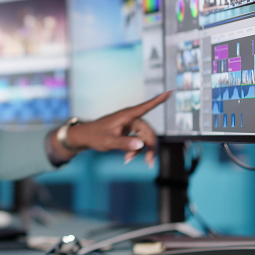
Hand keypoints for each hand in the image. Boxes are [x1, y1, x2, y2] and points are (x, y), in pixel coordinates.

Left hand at [54, 91, 170, 166]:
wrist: (85, 137)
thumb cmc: (95, 136)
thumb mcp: (108, 142)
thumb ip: (124, 143)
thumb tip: (140, 145)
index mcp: (126, 116)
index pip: (145, 107)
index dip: (158, 100)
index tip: (170, 91)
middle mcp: (130, 118)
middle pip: (148, 131)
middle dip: (150, 147)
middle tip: (149, 162)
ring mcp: (130, 124)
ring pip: (145, 137)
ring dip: (141, 150)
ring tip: (128, 160)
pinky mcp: (129, 130)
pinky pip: (139, 140)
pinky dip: (136, 150)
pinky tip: (128, 158)